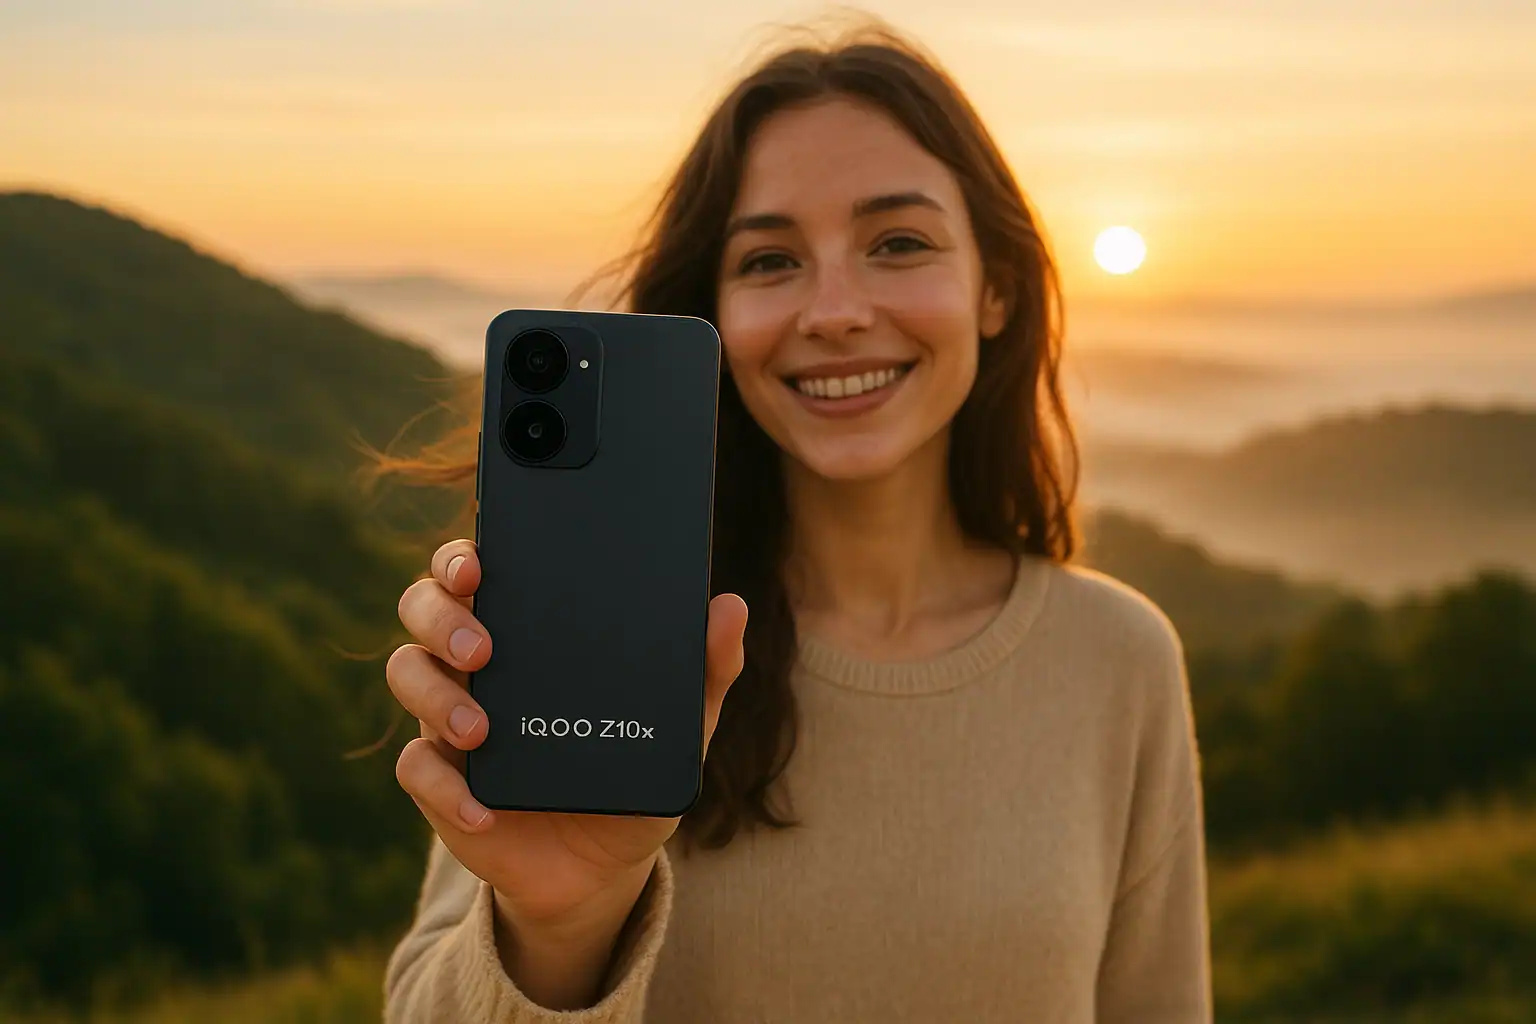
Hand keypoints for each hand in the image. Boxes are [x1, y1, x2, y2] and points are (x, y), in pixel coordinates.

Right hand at [387, 539, 746, 1005]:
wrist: (603, 866)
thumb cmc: (632, 768)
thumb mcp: (680, 723)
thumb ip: (706, 667)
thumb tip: (731, 607)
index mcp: (526, 628)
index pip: (476, 568)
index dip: (461, 555)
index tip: (477, 563)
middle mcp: (476, 661)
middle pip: (423, 607)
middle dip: (442, 617)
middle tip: (482, 647)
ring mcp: (450, 718)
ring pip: (407, 674)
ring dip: (435, 697)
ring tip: (483, 730)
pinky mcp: (441, 783)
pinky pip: (415, 769)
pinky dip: (444, 786)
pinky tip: (483, 808)